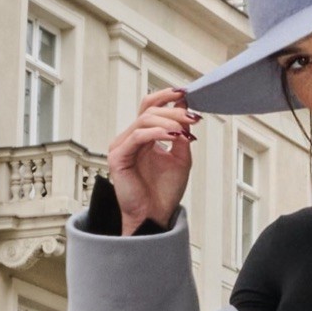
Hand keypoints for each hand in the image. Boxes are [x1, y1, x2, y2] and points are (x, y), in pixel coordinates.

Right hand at [107, 87, 199, 234]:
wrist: (155, 216)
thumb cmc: (163, 192)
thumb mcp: (181, 159)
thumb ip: (181, 136)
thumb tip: (186, 113)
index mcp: (144, 137)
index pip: (151, 107)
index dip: (167, 97)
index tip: (187, 94)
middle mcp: (131, 138)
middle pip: (149, 110)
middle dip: (173, 110)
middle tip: (193, 117)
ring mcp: (122, 146)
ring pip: (145, 120)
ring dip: (169, 121)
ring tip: (185, 129)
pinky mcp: (118, 157)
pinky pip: (138, 136)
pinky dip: (158, 133)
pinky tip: (173, 136)